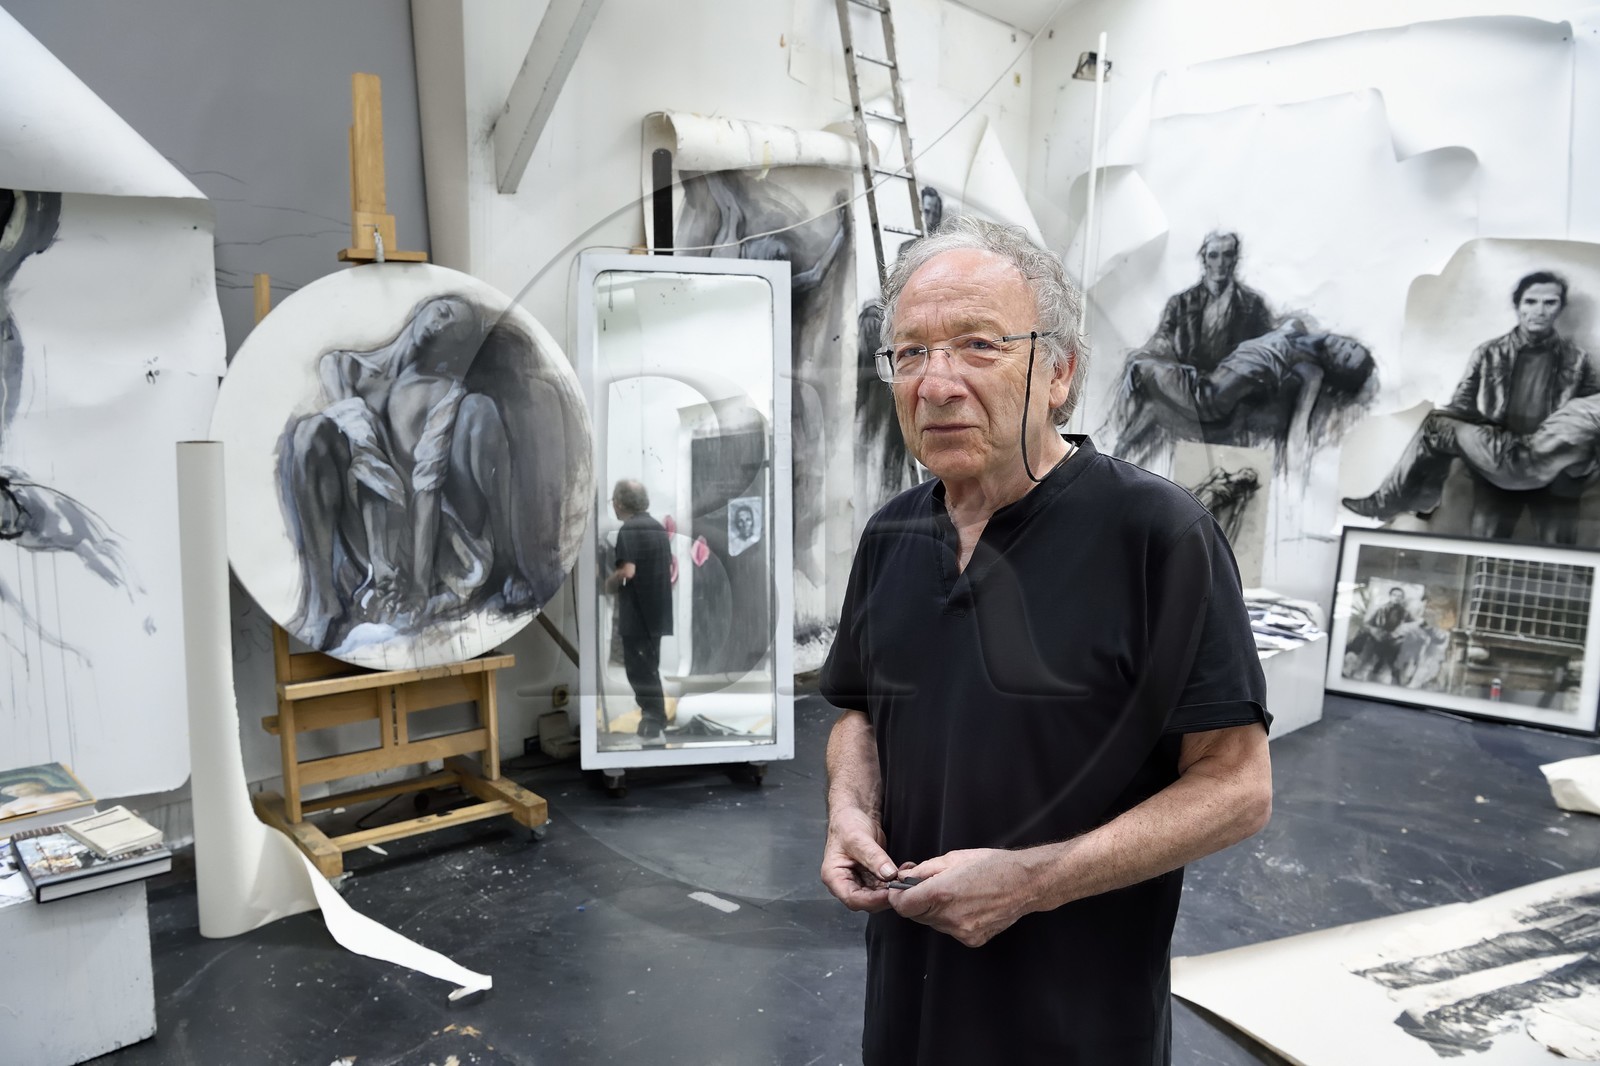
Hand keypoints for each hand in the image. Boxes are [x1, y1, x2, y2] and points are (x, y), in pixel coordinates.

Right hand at [820, 808, 897, 913]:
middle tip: (901, 886)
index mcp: (834, 876)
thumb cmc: (846, 824)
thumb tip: (889, 874)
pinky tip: (904, 871)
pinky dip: (895, 882)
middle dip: (884, 896)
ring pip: (877, 896)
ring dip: (892, 889)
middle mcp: (845, 882)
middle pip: (866, 901)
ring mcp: (859, 881)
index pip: (852, 898)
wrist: (854, 815)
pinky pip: (884, 886)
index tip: (889, 893)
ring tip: (905, 877)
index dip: (872, 900)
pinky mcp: (871, 877)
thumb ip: (873, 857)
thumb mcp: (858, 838)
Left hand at [888, 848, 1038, 947]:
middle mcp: (950, 917)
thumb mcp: (953, 858)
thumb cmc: (992, 865)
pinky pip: (951, 930)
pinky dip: (952, 919)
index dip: (896, 897)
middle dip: (916, 901)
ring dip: (935, 910)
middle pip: (916, 915)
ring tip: (954, 894)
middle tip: (929, 886)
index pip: (902, 905)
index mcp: (942, 893)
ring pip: (933, 923)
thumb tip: (904, 879)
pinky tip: (967, 905)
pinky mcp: (972, 940)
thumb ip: (924, 870)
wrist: (1025, 883)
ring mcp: (962, 931)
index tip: (898, 891)